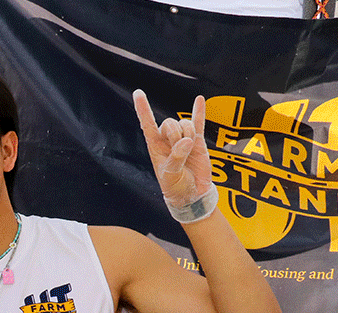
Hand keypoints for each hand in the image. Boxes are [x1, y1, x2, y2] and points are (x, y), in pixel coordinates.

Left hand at [133, 90, 213, 208]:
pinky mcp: (198, 141)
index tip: (138, 93)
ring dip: (188, 133)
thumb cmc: (176, 186)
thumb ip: (177, 158)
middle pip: (170, 123)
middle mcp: (167, 140)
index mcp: (155, 147)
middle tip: (180, 148)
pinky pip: (199, 123)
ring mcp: (183, 139)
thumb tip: (186, 141)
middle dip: (175, 133)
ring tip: (189, 148)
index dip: (143, 109)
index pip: (147, 124)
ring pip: (185, 124)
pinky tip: (200, 99)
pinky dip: (199, 112)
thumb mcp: (170, 175)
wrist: (192, 193)